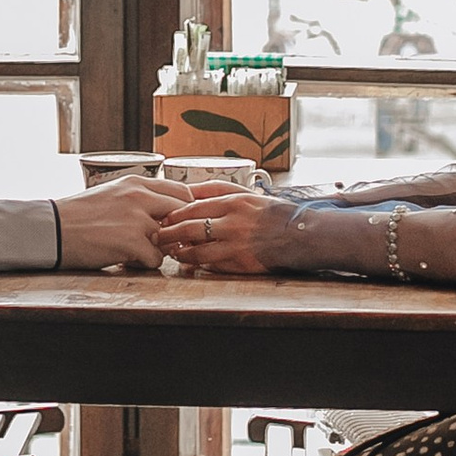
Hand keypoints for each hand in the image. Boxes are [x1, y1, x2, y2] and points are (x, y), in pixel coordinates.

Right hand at [54, 173, 223, 272]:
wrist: (51, 230)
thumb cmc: (77, 216)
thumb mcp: (111, 196)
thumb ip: (139, 201)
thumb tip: (164, 216)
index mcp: (135, 182)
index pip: (181, 191)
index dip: (184, 210)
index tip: (178, 224)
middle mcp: (140, 196)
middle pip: (183, 212)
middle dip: (180, 230)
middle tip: (167, 243)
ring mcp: (137, 218)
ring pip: (171, 238)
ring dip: (160, 249)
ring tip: (139, 253)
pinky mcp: (132, 241)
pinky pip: (156, 259)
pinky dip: (144, 264)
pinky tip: (126, 262)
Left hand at [159, 187, 308, 277]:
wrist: (298, 235)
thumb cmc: (270, 213)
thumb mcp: (245, 194)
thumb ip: (217, 190)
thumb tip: (189, 190)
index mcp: (233, 203)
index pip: (192, 208)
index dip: (174, 214)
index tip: (163, 218)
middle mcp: (232, 224)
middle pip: (189, 229)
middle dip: (169, 235)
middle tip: (157, 237)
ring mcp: (235, 246)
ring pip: (197, 251)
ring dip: (180, 253)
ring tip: (171, 252)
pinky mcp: (240, 264)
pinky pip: (212, 265)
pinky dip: (198, 264)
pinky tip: (190, 263)